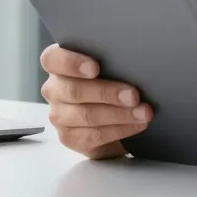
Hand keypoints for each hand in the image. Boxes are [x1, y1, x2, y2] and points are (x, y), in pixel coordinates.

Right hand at [39, 44, 152, 158]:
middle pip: (74, 90)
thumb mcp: (110, 63)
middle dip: (107, 93)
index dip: (71, 63)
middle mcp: (54, 89)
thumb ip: (111, 58)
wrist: (113, 110)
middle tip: (134, 95)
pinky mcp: (69, 137)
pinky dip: (119, 129)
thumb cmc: (112, 77)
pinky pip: (93, 136)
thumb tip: (134, 59)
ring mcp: (59, 115)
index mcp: (58, 64)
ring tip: (143, 112)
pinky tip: (137, 124)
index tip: (95, 67)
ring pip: (86, 115)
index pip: (52, 59)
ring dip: (119, 114)